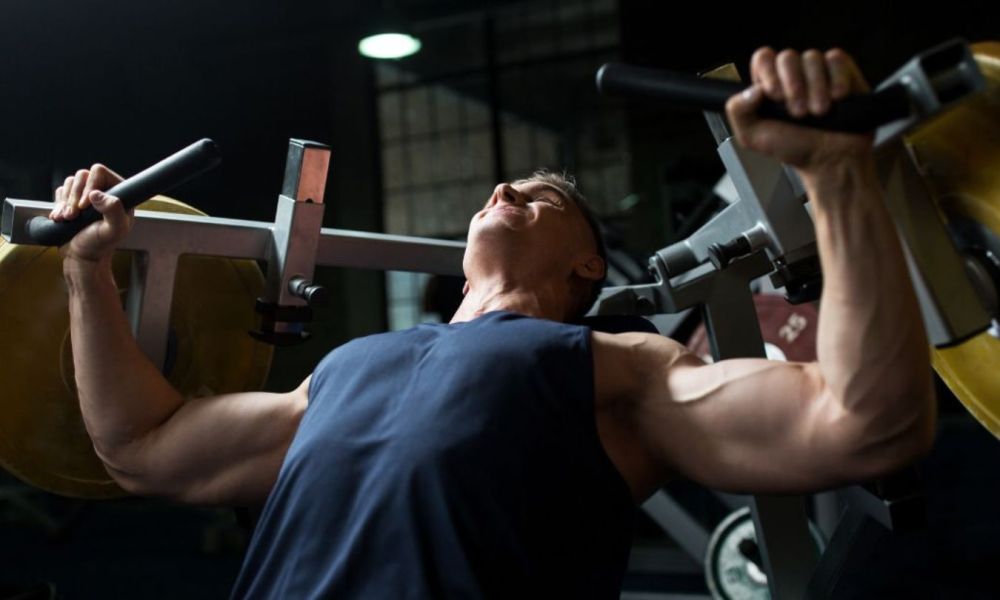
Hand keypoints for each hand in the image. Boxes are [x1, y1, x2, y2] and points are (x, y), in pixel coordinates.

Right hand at [51, 164, 132, 263]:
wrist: (81, 257)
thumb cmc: (100, 246)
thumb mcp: (113, 231)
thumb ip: (113, 211)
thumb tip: (97, 194)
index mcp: (119, 195)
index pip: (100, 172)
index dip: (90, 185)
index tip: (86, 206)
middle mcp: (103, 192)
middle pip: (82, 175)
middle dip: (74, 196)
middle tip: (74, 215)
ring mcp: (86, 195)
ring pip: (70, 183)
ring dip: (65, 202)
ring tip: (68, 219)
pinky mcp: (72, 200)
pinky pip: (60, 191)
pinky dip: (58, 205)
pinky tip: (62, 218)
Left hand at [725, 47, 874, 177]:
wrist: (830, 159)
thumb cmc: (793, 148)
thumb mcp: (752, 136)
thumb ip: (737, 111)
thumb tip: (752, 89)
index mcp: (768, 84)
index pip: (763, 58)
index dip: (768, 73)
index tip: (774, 96)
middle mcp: (792, 74)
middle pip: (787, 56)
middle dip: (793, 85)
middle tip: (799, 112)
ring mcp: (817, 71)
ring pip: (812, 58)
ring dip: (815, 87)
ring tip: (819, 112)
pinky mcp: (842, 73)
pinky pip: (837, 59)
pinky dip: (837, 78)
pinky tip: (837, 98)